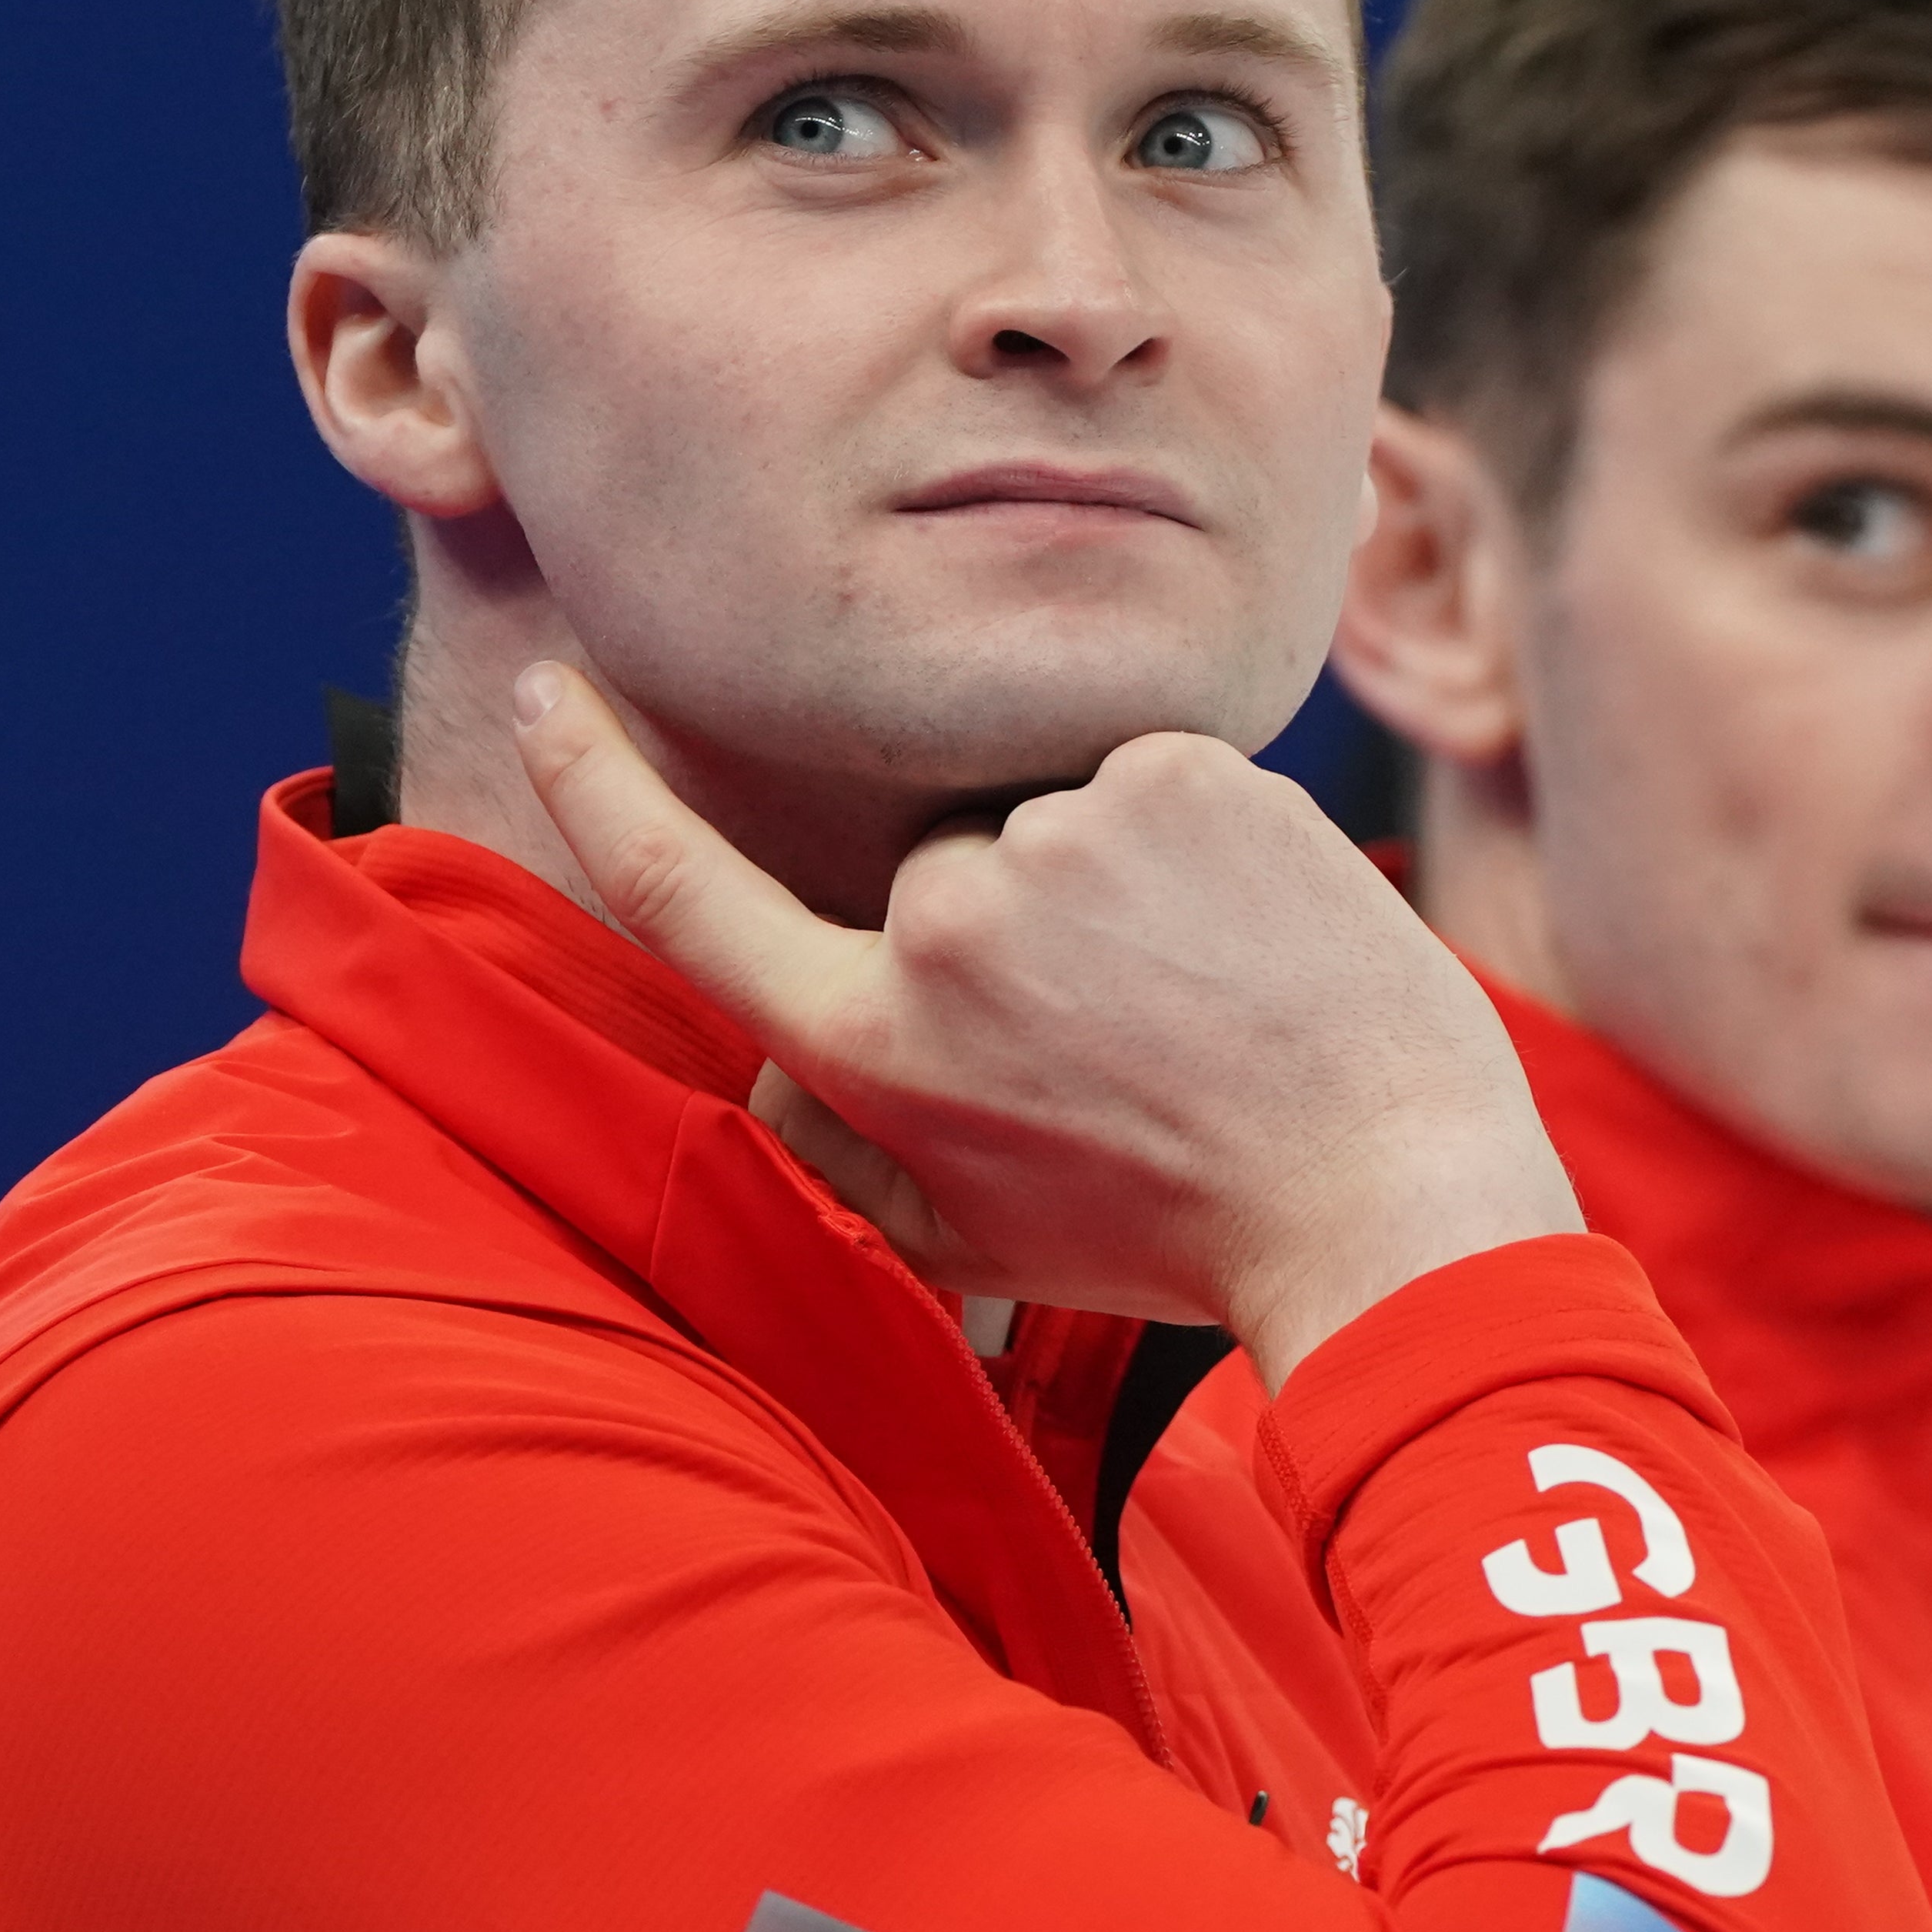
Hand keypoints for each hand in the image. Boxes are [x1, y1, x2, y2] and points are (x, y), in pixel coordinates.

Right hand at [509, 664, 1579, 1385]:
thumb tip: (770, 1063)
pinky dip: (1201, 841)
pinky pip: (1155, 779)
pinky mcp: (1177, 771)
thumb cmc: (1176, 1233)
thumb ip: (838, 1150)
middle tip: (1134, 1038)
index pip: (686, 893)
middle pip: (936, 869)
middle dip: (1018, 930)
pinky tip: (1252, 939)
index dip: (596, 786)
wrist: (1382, 1195)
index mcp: (875, 1044)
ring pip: (1055, 820)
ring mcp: (1061, 837)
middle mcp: (942, 926)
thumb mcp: (969, 1241)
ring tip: (1205, 998)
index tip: (549, 690)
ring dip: (1116, 884)